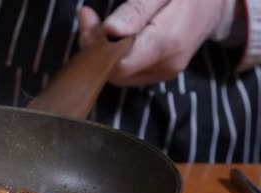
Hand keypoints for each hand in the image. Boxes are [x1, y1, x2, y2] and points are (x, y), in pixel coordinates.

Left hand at [78, 0, 243, 86]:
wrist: (217, 5)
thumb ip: (137, 10)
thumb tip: (111, 30)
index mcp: (166, 44)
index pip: (118, 64)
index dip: (97, 46)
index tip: (89, 19)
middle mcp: (165, 66)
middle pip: (115, 71)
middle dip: (96, 47)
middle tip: (88, 17)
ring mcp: (164, 73)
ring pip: (119, 73)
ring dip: (103, 51)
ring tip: (97, 22)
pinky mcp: (161, 73)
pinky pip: (129, 70)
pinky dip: (115, 54)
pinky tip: (112, 34)